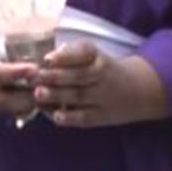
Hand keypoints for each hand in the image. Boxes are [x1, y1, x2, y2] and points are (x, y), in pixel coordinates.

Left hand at [32, 42, 169, 127]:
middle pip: (78, 76)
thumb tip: (44, 58)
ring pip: (79, 96)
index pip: (83, 54)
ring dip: (58, 96)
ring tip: (38, 94)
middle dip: (54, 77)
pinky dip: (71, 117)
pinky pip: (86, 117)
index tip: (47, 59)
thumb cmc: (102, 68)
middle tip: (32, 77)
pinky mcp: (103, 116)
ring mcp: (103, 97)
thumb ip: (71, 54)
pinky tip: (56, 116)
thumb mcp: (93, 55)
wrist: (139, 89)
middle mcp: (102, 76)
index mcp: (97, 57)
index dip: (65, 57)